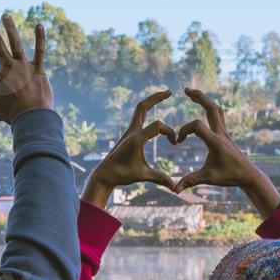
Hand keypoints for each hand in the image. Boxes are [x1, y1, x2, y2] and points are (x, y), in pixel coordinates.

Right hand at [0, 14, 52, 125]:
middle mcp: (8, 69)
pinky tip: (40, 24)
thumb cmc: (13, 116)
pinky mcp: (38, 69)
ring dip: (10, 28)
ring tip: (6, 15)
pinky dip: (40, 38)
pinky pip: (39, 51)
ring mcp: (23, 67)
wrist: (32, 118)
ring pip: (15, 43)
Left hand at [83, 91, 176, 209]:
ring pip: (140, 110)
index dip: (169, 132)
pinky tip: (153, 111)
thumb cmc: (122, 175)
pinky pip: (138, 117)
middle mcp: (132, 131)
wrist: (104, 174)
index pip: (157, 126)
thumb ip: (160, 178)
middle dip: (156, 98)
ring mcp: (129, 131)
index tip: (175, 143)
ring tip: (163, 95)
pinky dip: (147, 111)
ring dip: (151, 101)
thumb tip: (175, 188)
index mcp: (136, 139)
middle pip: (143, 107)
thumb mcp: (143, 176)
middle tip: (169, 91)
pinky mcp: (128, 134)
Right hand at [173, 88, 279, 217]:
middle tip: (185, 90)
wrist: (248, 175)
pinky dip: (209, 108)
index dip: (183, 130)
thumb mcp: (208, 178)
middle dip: (199, 97)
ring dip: (205, 100)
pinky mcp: (225, 134)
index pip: (197, 125)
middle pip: (211, 107)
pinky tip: (202, 107)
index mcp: (215, 142)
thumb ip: (190, 181)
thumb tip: (174, 190)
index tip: (178, 142)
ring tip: (192, 94)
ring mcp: (224, 132)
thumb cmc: (229, 176)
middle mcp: (221, 133)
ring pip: (216, 109)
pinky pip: (218, 115)